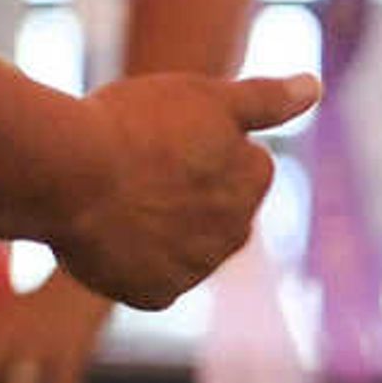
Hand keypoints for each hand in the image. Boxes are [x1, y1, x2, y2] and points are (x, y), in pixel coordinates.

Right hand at [41, 71, 313, 309]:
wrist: (68, 175)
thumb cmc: (134, 125)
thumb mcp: (206, 96)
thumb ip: (266, 99)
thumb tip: (312, 87)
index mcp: (252, 181)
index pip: (244, 162)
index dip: (202, 145)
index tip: (165, 135)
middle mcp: (235, 233)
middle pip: (214, 207)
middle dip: (188, 191)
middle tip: (137, 166)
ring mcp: (196, 268)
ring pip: (181, 244)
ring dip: (159, 226)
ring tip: (115, 198)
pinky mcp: (156, 295)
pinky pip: (148, 277)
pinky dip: (130, 260)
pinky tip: (105, 234)